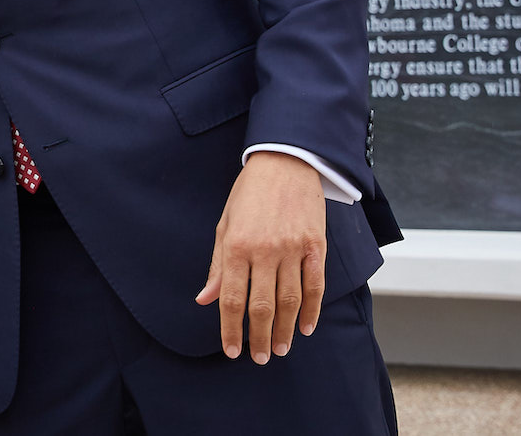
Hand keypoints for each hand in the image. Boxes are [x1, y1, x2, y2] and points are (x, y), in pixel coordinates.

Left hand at [195, 151, 325, 364]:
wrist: (284, 162)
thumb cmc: (249, 193)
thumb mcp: (225, 224)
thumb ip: (218, 265)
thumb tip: (205, 300)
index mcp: (236, 246)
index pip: (232, 298)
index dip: (231, 329)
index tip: (231, 350)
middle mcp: (264, 250)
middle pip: (262, 306)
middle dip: (260, 337)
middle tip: (261, 358)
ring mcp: (292, 248)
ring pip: (290, 301)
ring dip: (286, 330)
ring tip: (281, 348)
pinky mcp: (316, 245)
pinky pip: (315, 285)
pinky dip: (312, 310)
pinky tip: (306, 327)